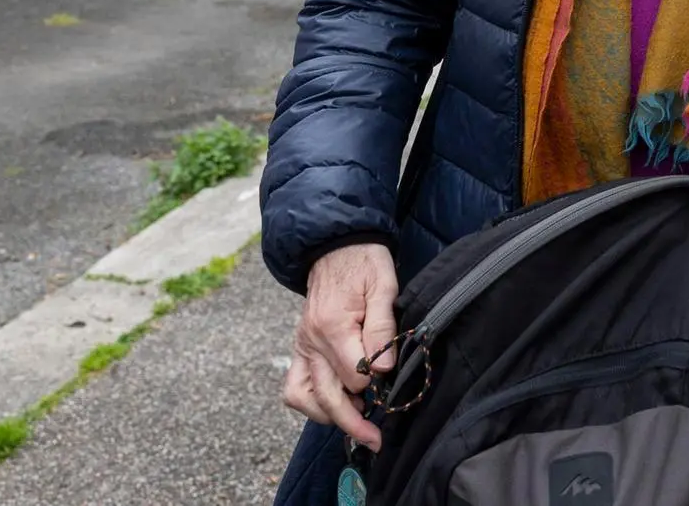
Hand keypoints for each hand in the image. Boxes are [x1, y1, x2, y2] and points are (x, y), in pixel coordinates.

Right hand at [283, 243, 397, 451]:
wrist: (336, 247)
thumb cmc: (365, 264)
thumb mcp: (383, 285)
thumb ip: (382, 328)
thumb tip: (382, 370)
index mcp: (332, 326)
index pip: (354, 375)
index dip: (376, 385)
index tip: (393, 385)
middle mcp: (310, 341)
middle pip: (327, 396)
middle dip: (353, 423)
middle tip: (375, 440)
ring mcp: (301, 347)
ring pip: (305, 398)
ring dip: (329, 415)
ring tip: (357, 422)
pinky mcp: (299, 350)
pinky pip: (295, 388)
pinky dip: (312, 403)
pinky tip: (336, 405)